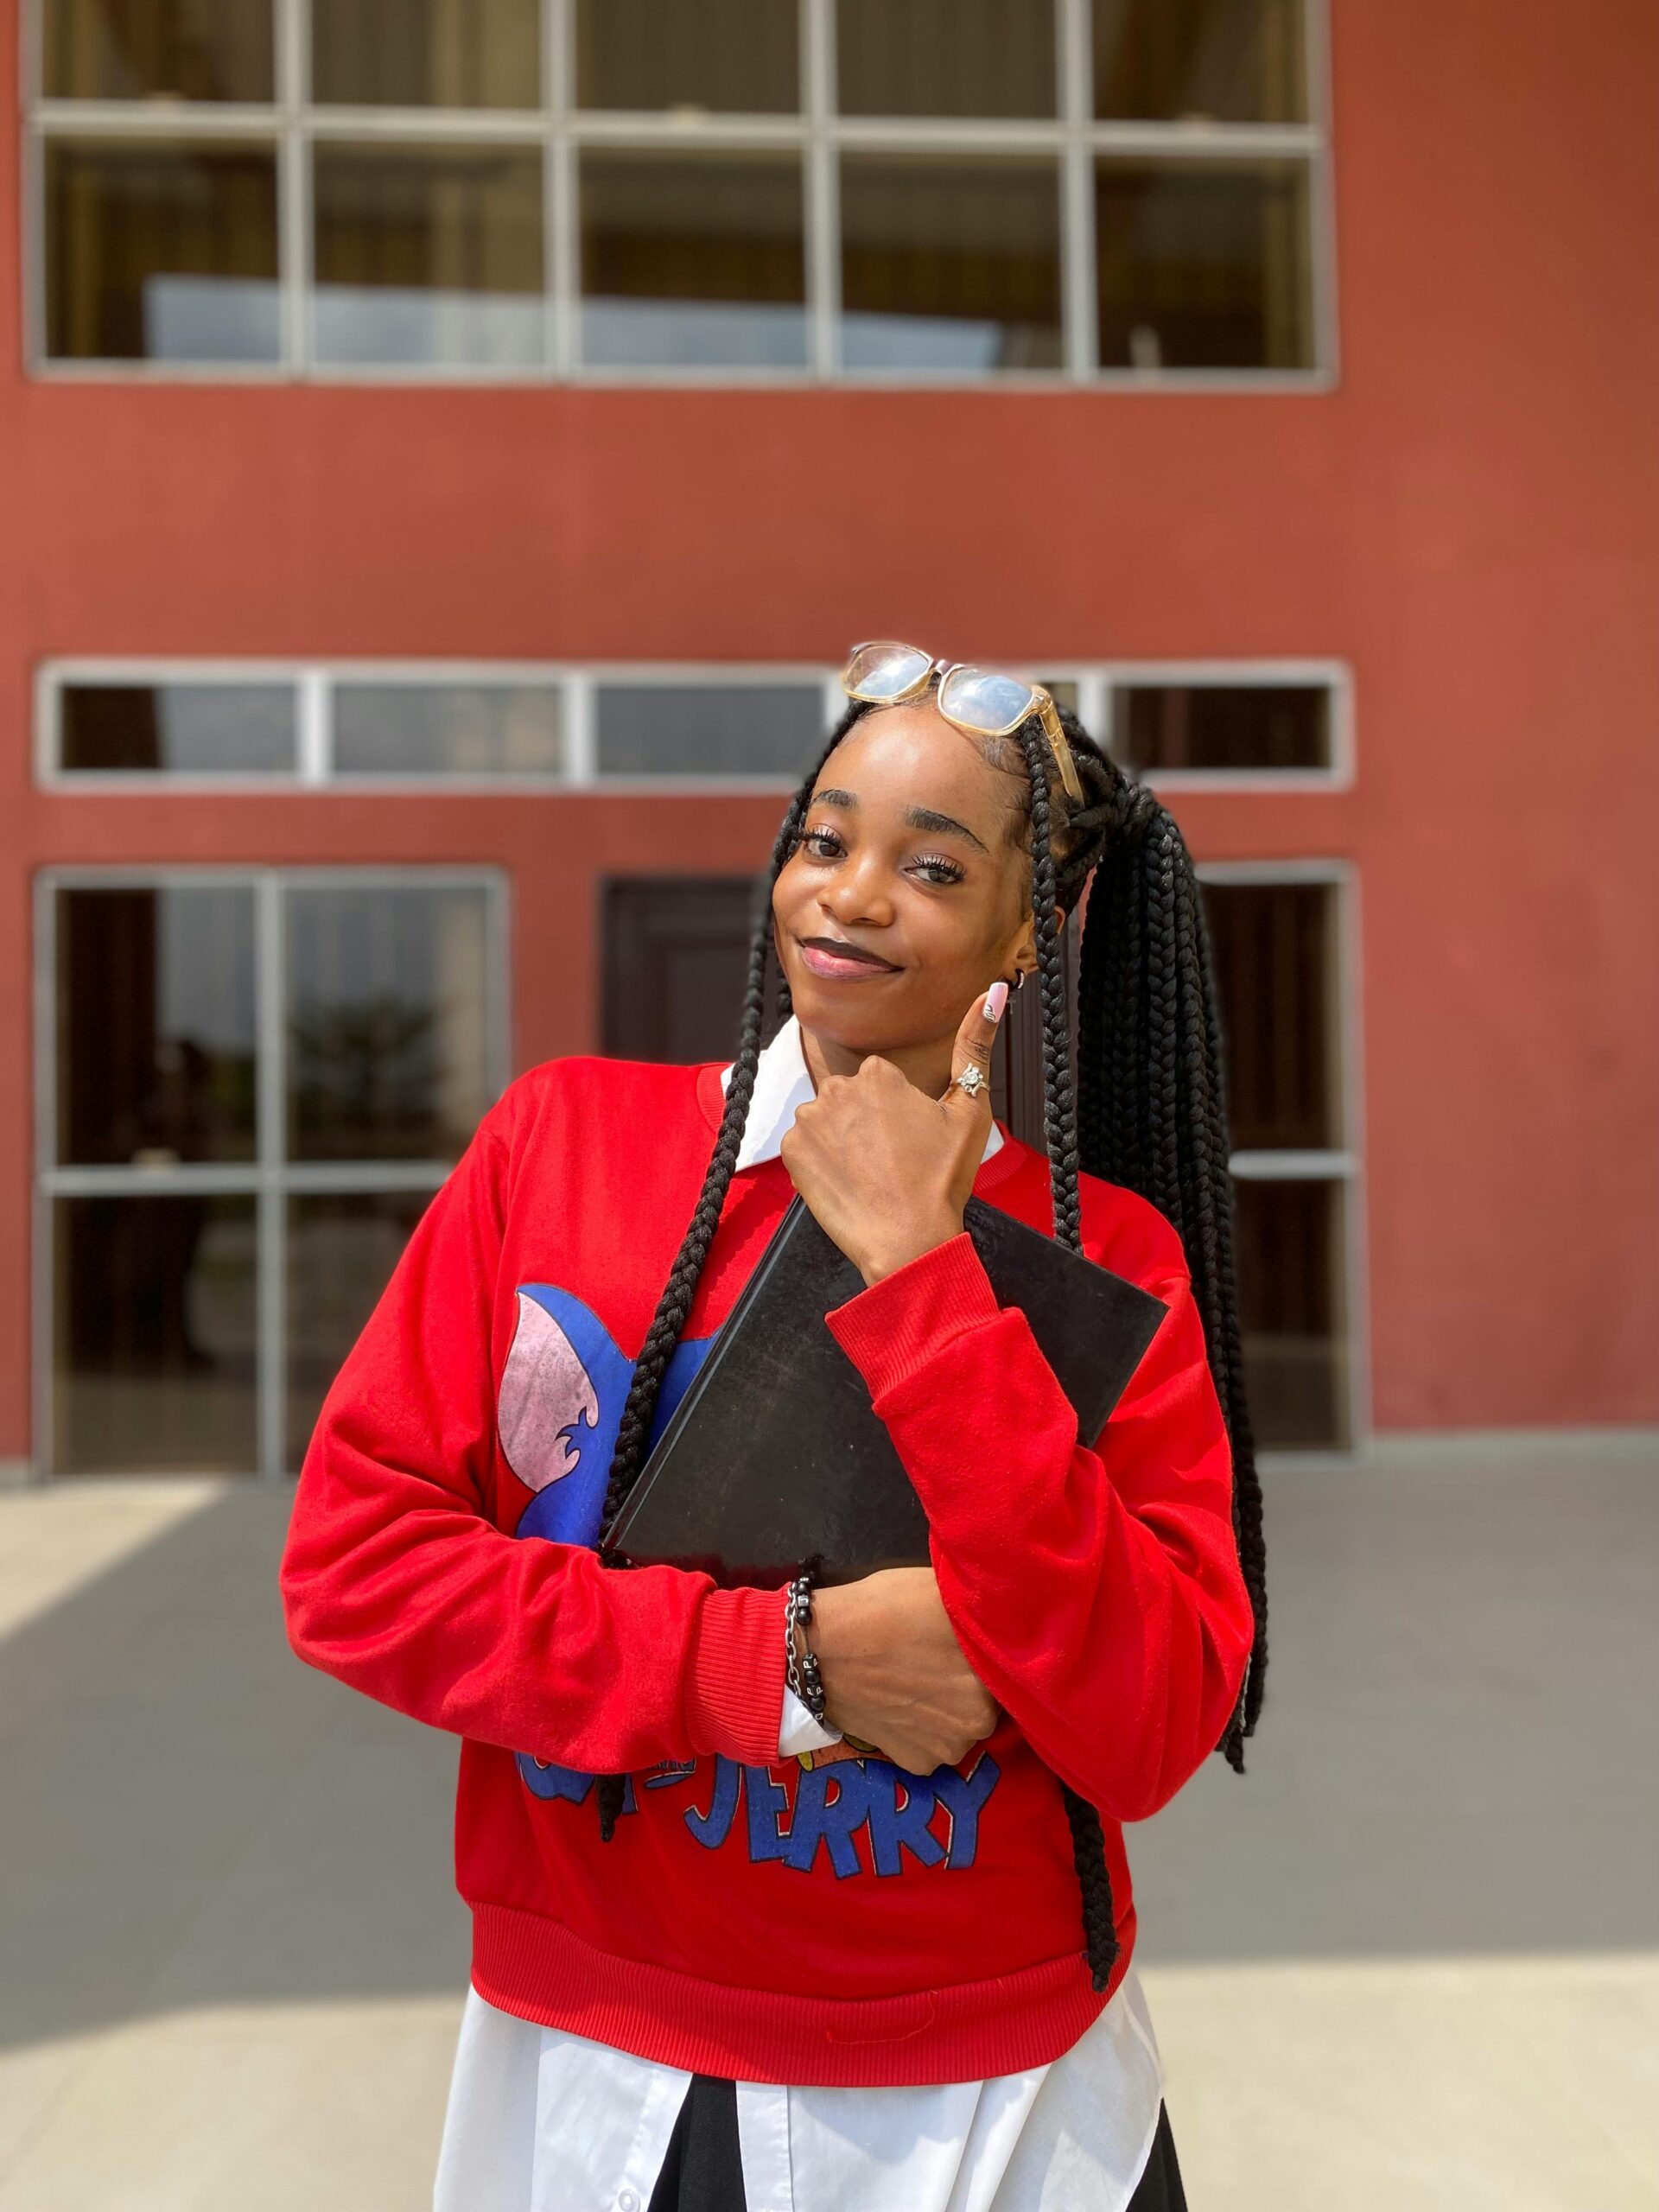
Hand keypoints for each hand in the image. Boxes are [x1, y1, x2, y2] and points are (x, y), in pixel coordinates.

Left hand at [779, 982, 1009, 1285]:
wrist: (908, 1239)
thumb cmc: (942, 1179)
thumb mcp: (970, 1110)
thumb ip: (977, 1045)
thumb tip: (995, 991)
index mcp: (878, 1073)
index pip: (881, 1081)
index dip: (897, 1113)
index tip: (910, 1141)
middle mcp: (837, 1088)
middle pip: (851, 1099)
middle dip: (866, 1123)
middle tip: (893, 1161)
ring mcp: (809, 1121)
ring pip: (827, 1122)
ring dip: (842, 1142)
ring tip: (870, 1174)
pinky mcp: (791, 1153)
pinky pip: (804, 1148)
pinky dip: (820, 1164)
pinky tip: (848, 1183)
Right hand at [806, 1567, 999, 1774]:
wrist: (820, 1651)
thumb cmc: (883, 1608)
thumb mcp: (942, 1592)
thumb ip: (977, 1615)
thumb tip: (998, 1616)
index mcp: (992, 1677)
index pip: (1002, 1667)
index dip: (980, 1654)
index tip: (957, 1644)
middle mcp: (980, 1722)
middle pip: (983, 1700)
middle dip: (964, 1685)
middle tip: (933, 1661)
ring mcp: (948, 1748)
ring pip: (958, 1725)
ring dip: (943, 1711)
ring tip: (911, 1683)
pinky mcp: (916, 1763)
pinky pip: (930, 1744)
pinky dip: (918, 1730)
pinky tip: (898, 1704)